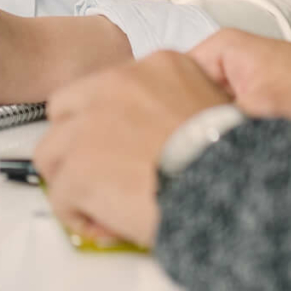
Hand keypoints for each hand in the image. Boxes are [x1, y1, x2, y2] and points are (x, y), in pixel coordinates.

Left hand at [33, 53, 229, 247]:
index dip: (108, 121)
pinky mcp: (79, 167)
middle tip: (99, 172)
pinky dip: (78, 215)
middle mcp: (118, 85)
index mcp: (157, 66)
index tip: (119, 145)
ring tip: (99, 202)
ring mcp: (91, 125)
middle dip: (76, 142)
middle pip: (66, 109)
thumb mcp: (213, 106)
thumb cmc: (234, 161)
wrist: (237, 191)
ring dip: (72, 179)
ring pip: (53, 151)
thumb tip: (154, 136)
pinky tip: (106, 224)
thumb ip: (175, 105)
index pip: (107, 85)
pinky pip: (60, 196)